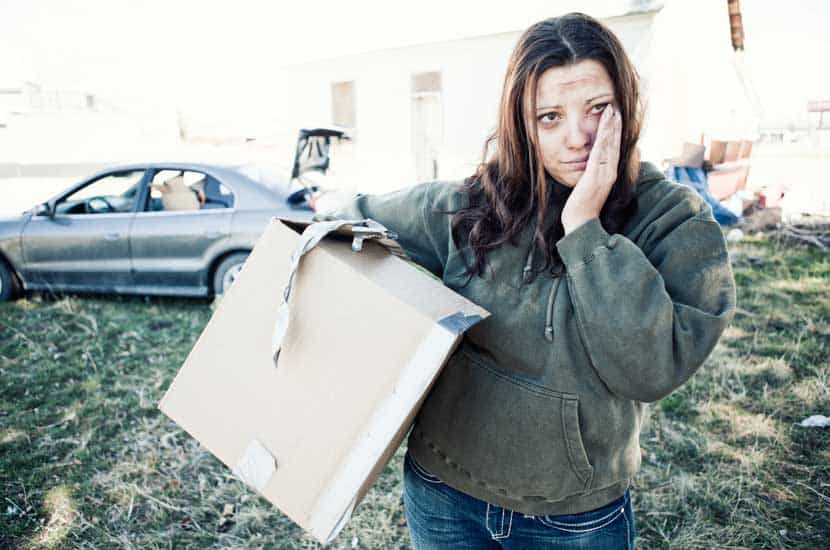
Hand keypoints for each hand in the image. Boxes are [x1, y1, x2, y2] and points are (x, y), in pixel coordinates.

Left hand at [561, 104, 621, 233]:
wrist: (580, 223)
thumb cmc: (581, 206)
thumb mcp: (588, 185)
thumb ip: (591, 173)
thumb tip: (590, 163)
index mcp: (608, 173)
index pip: (613, 147)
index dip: (614, 131)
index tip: (614, 116)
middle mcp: (609, 172)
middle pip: (614, 143)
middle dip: (614, 124)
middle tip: (614, 106)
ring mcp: (604, 175)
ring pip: (609, 146)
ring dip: (610, 127)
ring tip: (610, 111)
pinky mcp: (595, 178)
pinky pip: (600, 155)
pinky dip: (603, 141)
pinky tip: (604, 129)